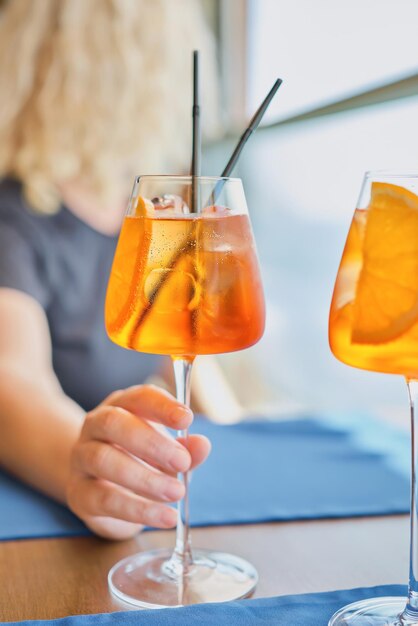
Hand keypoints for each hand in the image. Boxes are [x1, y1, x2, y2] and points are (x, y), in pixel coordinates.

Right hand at [66, 385, 209, 539]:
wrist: (102, 491)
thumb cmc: (140, 461)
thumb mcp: (168, 453)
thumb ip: (186, 449)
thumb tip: (202, 444)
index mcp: (121, 406)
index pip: (138, 397)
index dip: (162, 406)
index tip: (187, 419)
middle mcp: (95, 425)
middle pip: (114, 423)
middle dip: (151, 443)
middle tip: (182, 462)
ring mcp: (81, 457)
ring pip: (103, 459)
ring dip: (144, 478)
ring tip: (176, 492)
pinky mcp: (79, 493)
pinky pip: (104, 498)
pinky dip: (138, 509)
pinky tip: (165, 517)